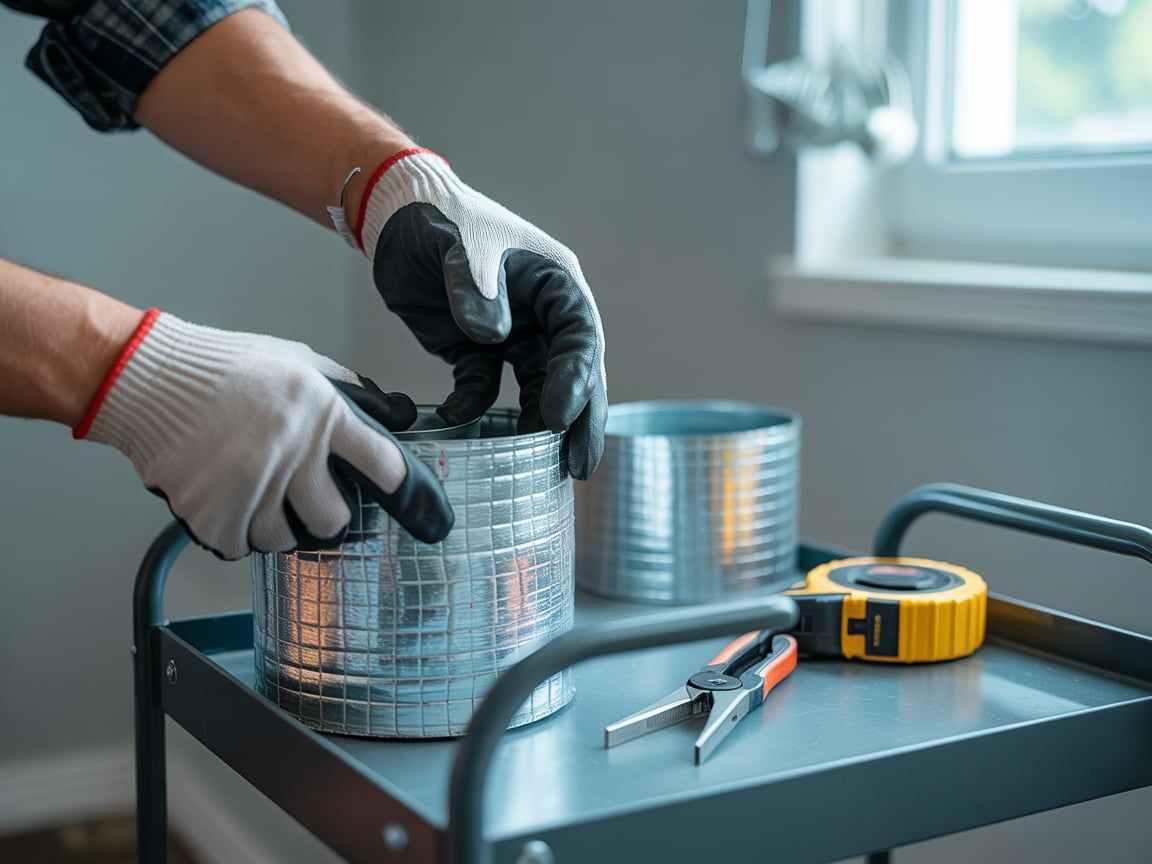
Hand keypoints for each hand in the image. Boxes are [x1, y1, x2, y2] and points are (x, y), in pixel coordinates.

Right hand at [76, 310, 452, 558]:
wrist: (149, 379)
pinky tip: (225, 502)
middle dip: (326, 517)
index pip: (385, 465)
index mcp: (323, 415)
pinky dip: (234, 533)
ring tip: (256, 495)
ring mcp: (253, 487)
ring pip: (284, 540)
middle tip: (308, 502)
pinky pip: (240, 547)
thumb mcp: (297, 361)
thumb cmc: (223, 367)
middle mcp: (294, 454)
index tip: (413, 507)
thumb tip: (384, 409)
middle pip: (336, 520)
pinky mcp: (214, 513)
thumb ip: (341, 389)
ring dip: (274, 526)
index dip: (405, 490)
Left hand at [356, 149, 606, 479]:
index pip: (579, 338)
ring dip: (537, 424)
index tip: (560, 417)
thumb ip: (474, 284)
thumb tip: (493, 333)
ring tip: (537, 466)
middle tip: (578, 465)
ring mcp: (513, 334)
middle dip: (578, 420)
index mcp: (555, 283)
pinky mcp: (477, 350)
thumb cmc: (438, 215)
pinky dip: (474, 408)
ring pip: (536, 388)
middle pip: (572, 373)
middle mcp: (543, 313)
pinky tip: (457, 423)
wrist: (393, 217)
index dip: (576, 380)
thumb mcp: (459, 242)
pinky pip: (484, 388)